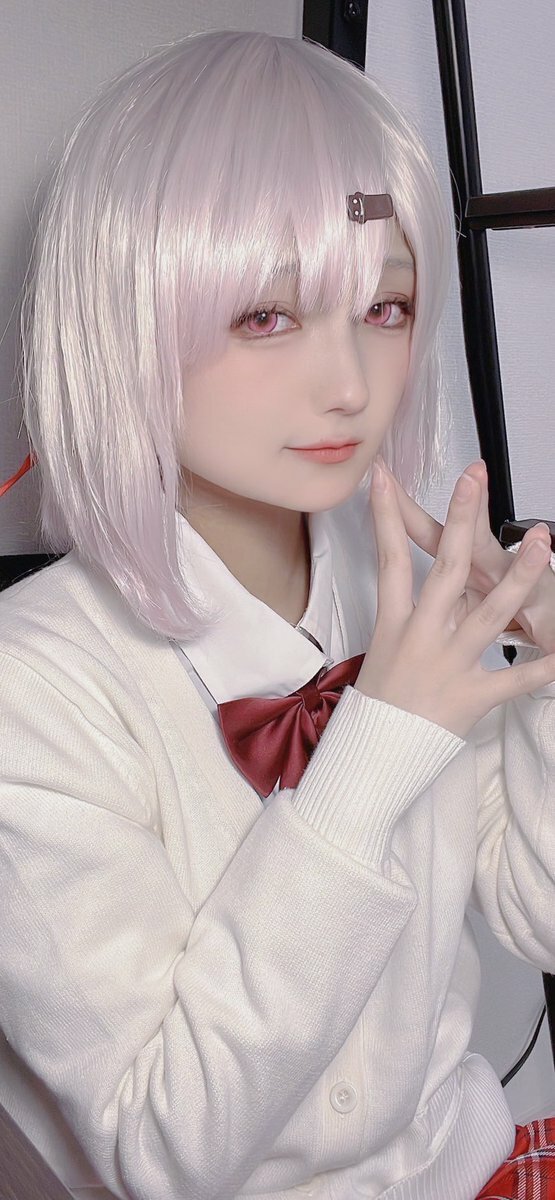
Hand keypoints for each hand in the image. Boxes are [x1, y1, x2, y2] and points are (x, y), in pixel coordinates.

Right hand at [355, 462, 554, 738]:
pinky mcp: (472, 697)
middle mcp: (422, 639)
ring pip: (490, 615)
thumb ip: (419, 615)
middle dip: (462, 520)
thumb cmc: (381, 703)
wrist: (375, 756)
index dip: (385, 518)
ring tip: (541, 541)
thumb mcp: (385, 652)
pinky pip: (515, 680)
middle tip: (474, 477)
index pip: (390, 562)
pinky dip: (542, 668)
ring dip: (520, 576)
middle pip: (446, 571)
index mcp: (396, 626)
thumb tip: (442, 584)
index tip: (383, 478)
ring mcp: (450, 666)